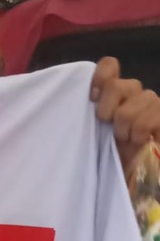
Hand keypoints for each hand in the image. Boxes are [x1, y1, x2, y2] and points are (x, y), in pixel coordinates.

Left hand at [91, 57, 159, 174]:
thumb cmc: (110, 154)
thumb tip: (89, 97)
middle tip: (110, 130)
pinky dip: (138, 135)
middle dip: (107, 113)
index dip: (100, 76)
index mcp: (115, 91)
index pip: (110, 65)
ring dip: (124, 129)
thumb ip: (91, 111)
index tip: (91, 99)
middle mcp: (134, 91)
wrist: (135, 175)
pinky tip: (141, 141)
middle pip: (116, 86)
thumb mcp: (93, 131)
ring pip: (130, 107)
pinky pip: (146, 121)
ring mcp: (152, 101)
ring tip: (127, 139)